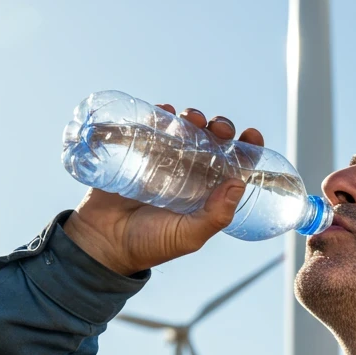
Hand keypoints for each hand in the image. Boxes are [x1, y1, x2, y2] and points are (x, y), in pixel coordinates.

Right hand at [63, 107, 264, 275]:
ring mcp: (164, 160)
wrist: (104, 243)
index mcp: (208, 191)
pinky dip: (159, 114)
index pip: (234, 164)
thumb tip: (238, 184)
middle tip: (218, 128)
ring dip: (192, 118)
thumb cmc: (150, 244)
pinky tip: (163, 110)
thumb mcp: (188, 236)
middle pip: (212, 141)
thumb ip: (214, 217)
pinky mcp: (138, 152)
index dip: (247, 147)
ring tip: (190, 118)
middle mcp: (190, 173)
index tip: (251, 135)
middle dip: (219, 128)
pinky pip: (152, 127)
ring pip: (185, 130)